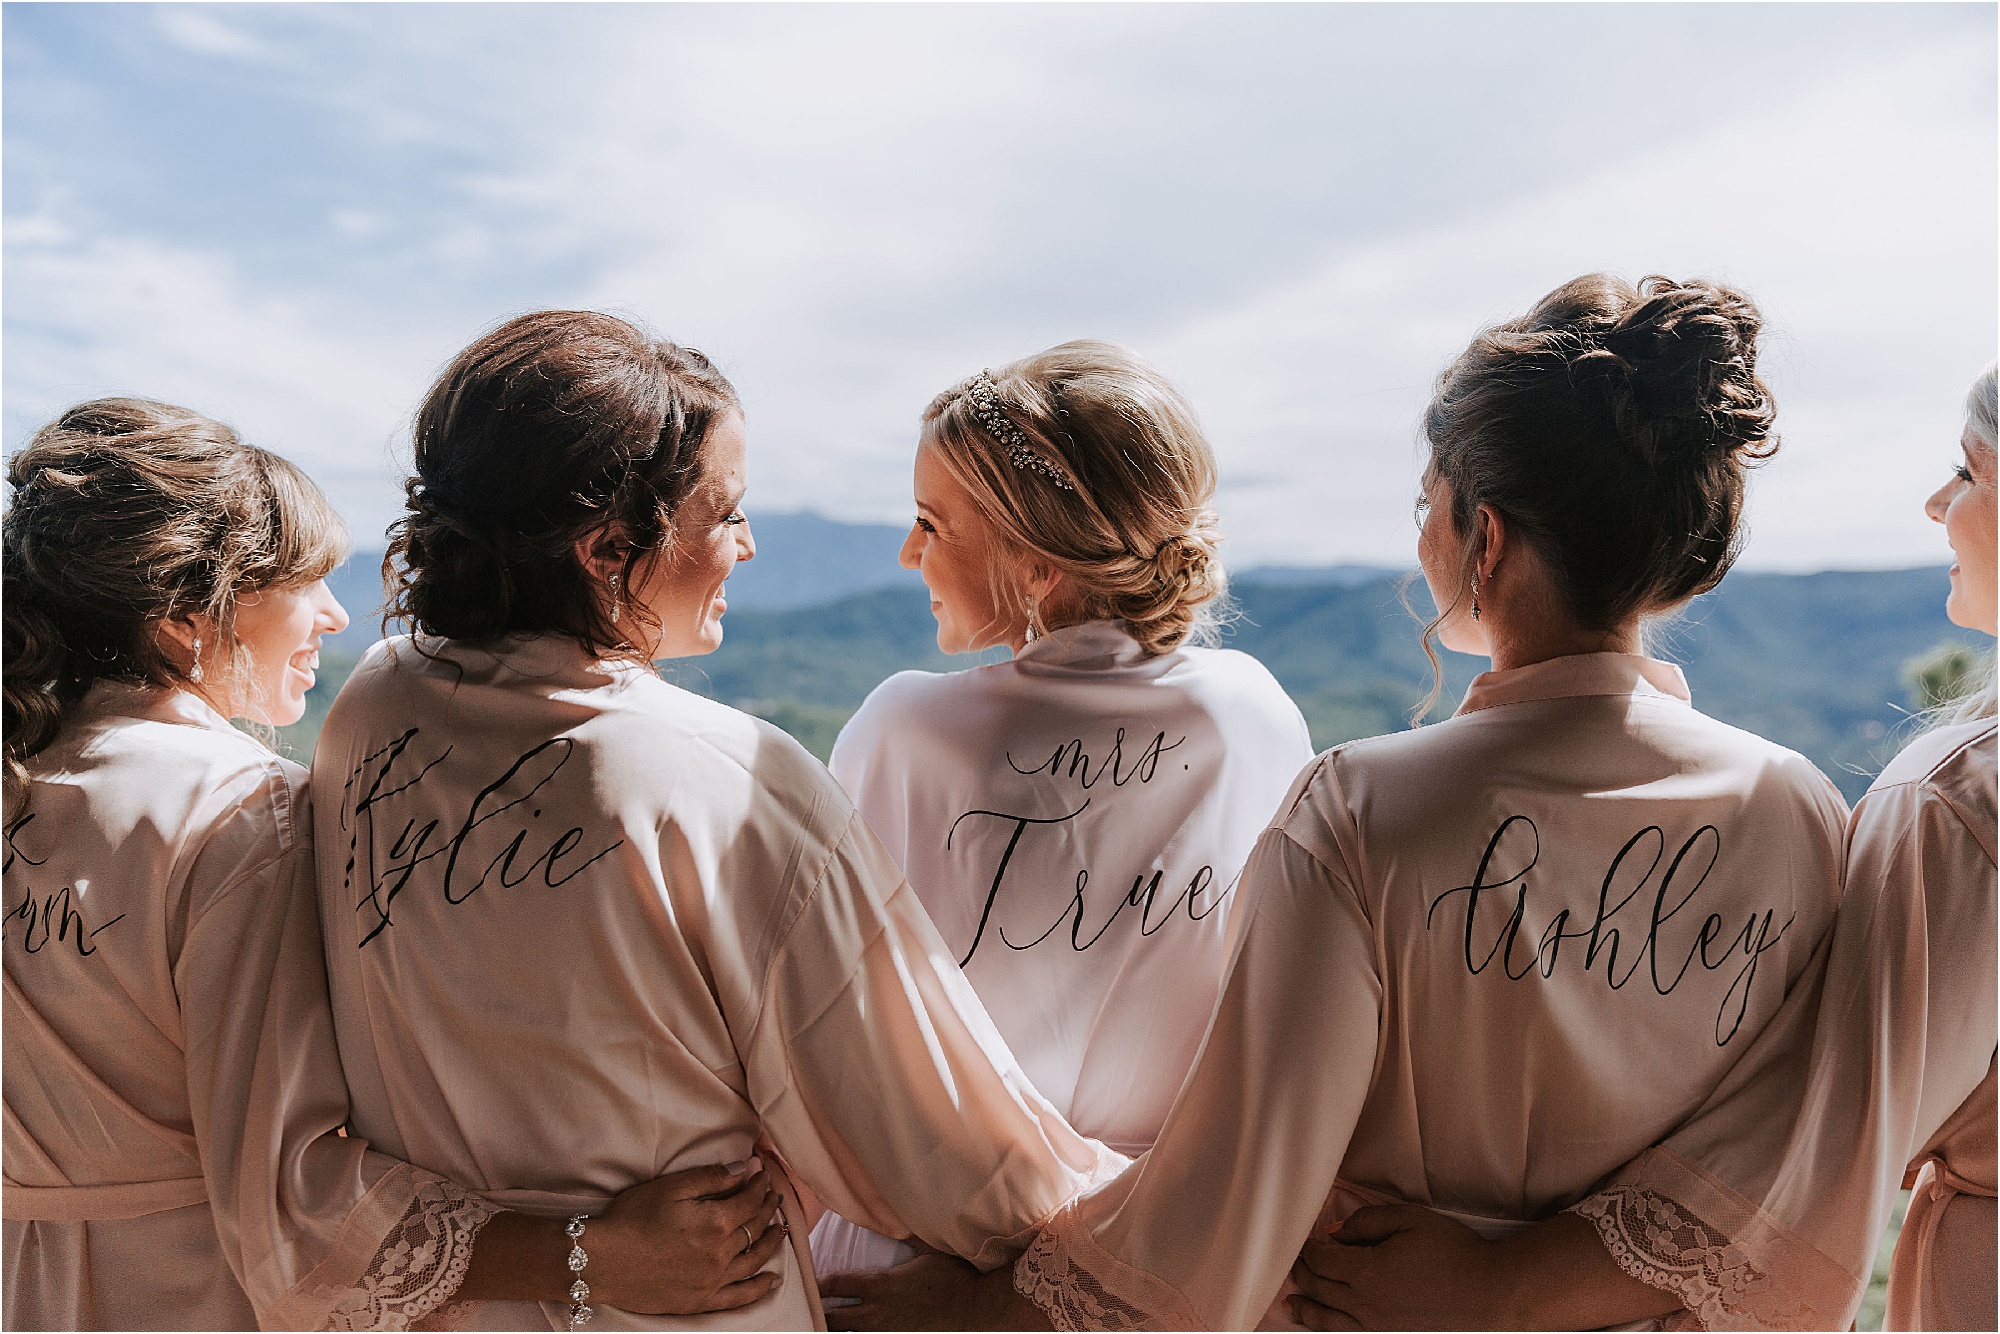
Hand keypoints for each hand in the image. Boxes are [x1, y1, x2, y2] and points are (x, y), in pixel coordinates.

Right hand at [585, 1157, 788, 1314]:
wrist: (602, 1260)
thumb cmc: (632, 1218)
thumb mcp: (671, 1187)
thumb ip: (711, 1178)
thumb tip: (743, 1170)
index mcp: (715, 1221)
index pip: (750, 1201)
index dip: (760, 1186)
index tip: (764, 1175)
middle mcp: (720, 1253)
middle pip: (755, 1228)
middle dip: (768, 1209)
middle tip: (774, 1198)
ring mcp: (712, 1280)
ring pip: (754, 1261)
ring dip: (771, 1243)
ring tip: (780, 1230)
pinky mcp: (700, 1301)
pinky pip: (738, 1297)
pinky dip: (758, 1288)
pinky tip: (771, 1280)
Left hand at [822, 1246, 1049, 1330]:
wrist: (975, 1307)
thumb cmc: (954, 1275)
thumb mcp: (929, 1247)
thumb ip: (907, 1231)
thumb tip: (893, 1209)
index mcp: (880, 1285)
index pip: (836, 1285)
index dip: (816, 1283)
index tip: (805, 1279)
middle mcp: (878, 1311)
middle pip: (834, 1318)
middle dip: (817, 1313)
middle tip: (804, 1307)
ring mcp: (888, 1329)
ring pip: (850, 1333)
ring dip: (835, 1327)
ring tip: (821, 1322)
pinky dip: (857, 1333)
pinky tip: (855, 1328)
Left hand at [1288, 1205, 1504, 1330]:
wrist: (1493, 1296)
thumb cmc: (1454, 1252)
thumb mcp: (1409, 1220)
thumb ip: (1366, 1223)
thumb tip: (1334, 1233)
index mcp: (1365, 1272)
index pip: (1321, 1261)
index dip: (1308, 1250)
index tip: (1303, 1242)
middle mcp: (1365, 1306)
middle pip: (1320, 1290)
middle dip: (1303, 1275)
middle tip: (1294, 1266)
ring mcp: (1378, 1330)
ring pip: (1329, 1322)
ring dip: (1307, 1310)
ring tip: (1291, 1306)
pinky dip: (1331, 1331)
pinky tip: (1327, 1329)